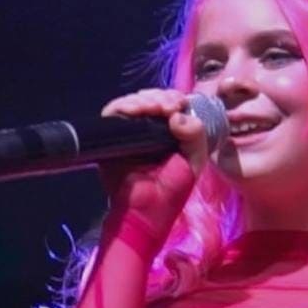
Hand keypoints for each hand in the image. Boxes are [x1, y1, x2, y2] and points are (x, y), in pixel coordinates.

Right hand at [98, 88, 208, 214]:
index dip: (173, 98)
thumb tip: (177, 115)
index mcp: (169, 132)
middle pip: (151, 98)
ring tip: (156, 108)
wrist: (147, 209)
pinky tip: (138, 110)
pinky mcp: (111, 136)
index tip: (179, 104)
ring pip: (133, 101)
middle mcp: (148, 128)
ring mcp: (129, 131)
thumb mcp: (193, 161)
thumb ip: (196, 136)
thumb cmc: (171, 191)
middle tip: (168, 106)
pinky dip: (125, 106)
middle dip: (160, 97)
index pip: (169, 103)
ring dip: (145, 99)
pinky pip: (114, 112)